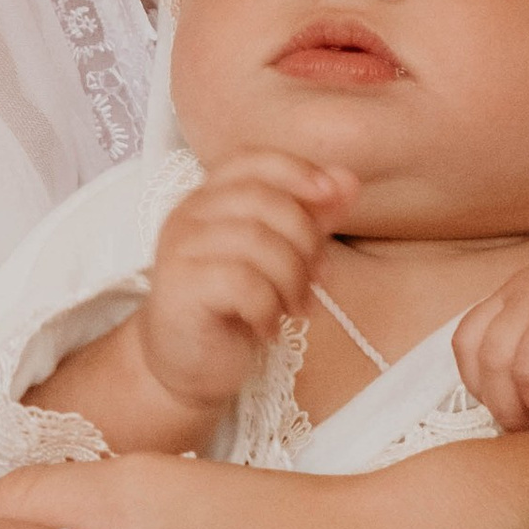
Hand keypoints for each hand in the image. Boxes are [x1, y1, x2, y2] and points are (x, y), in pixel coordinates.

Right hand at [138, 153, 354, 418]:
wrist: (189, 366)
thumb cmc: (234, 308)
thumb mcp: (280, 258)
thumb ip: (310, 218)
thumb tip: (349, 182)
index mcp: (210, 198)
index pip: (253, 161)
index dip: (296, 170)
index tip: (332, 196)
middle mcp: (188, 215)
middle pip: (263, 201)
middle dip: (305, 240)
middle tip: (317, 280)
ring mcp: (180, 250)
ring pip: (256, 242)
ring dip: (291, 280)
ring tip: (295, 308)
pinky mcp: (180, 288)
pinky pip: (242, 283)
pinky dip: (268, 308)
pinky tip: (269, 328)